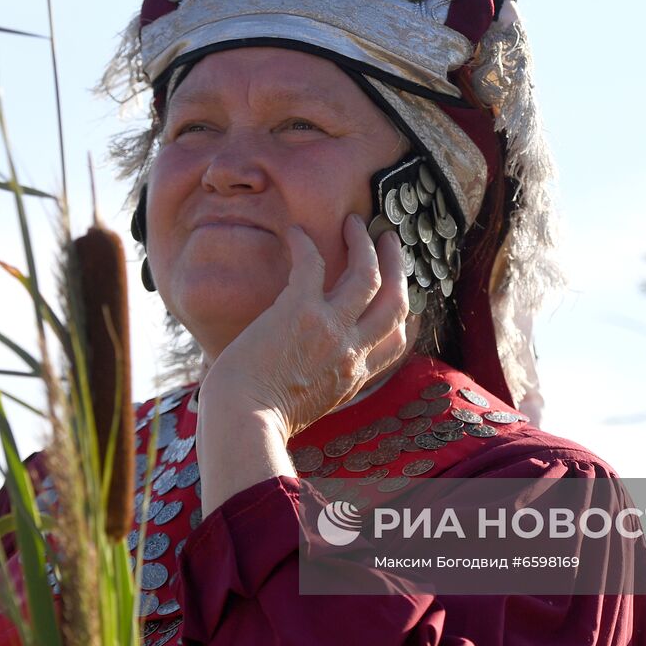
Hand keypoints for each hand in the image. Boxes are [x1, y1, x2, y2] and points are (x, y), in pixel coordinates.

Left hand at [201, 214, 409, 438]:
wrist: (242, 423)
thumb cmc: (259, 421)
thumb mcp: (310, 409)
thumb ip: (321, 386)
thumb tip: (307, 372)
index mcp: (354, 377)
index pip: (397, 341)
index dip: (403, 312)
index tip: (397, 291)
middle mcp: (352, 351)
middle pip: (396, 300)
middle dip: (397, 265)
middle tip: (388, 239)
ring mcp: (331, 329)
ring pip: (367, 274)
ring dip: (364, 243)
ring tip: (354, 223)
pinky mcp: (300, 311)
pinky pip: (313, 264)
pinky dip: (305, 243)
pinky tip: (295, 232)